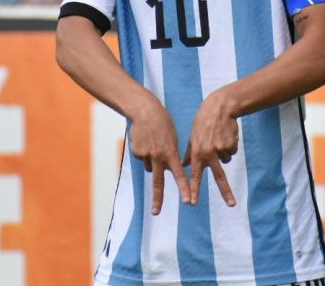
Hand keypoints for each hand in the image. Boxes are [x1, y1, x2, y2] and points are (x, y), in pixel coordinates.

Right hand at [128, 97, 190, 214]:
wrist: (145, 111)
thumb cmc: (163, 124)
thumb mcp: (173, 139)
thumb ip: (171, 155)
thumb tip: (165, 170)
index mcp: (170, 153)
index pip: (179, 174)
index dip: (184, 188)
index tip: (188, 201)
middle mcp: (158, 156)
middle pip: (158, 182)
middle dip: (158, 199)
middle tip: (156, 213)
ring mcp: (146, 155)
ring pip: (150, 167)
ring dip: (152, 161)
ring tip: (154, 144)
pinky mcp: (136, 152)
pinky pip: (141, 158)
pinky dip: (143, 152)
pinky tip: (145, 141)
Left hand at [182, 90, 238, 207]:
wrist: (220, 108)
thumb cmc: (203, 122)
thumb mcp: (192, 137)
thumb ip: (189, 153)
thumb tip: (183, 166)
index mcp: (197, 153)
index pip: (194, 175)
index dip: (193, 190)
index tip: (191, 203)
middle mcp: (209, 153)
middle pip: (219, 177)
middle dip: (226, 192)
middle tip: (232, 205)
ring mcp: (221, 149)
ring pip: (225, 161)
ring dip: (223, 153)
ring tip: (218, 138)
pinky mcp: (231, 145)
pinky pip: (231, 152)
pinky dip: (229, 146)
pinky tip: (225, 135)